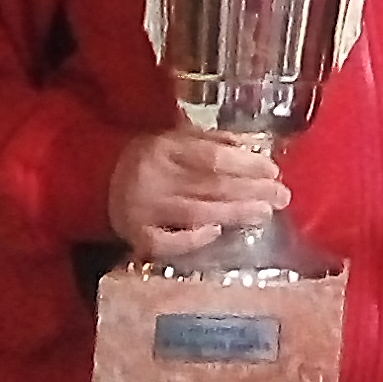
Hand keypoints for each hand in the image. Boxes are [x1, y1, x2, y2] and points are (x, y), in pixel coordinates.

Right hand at [107, 127, 289, 260]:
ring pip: (196, 214)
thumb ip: (212, 142)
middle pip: (210, 186)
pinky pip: (168, 243)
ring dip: (234, 214)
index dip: (246, 164)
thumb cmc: (151, 157)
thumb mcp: (176, 138)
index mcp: (164, 147)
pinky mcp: (137, 236)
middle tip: (282, 196)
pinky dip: (193, 239)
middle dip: (251, 192)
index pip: (212, 157)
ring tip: (264, 213)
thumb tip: (253, 148)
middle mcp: (154, 178)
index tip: (273, 170)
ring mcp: (145, 210)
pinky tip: (217, 233)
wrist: (100, 179)